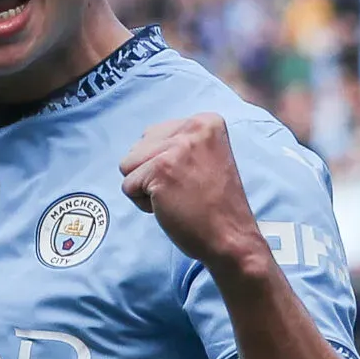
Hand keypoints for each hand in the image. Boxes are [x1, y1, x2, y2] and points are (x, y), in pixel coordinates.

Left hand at [119, 113, 267, 275]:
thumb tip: (141, 143)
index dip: (165, 163)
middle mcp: (192, 127)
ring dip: (146, 188)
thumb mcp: (204, 157)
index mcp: (206, 121)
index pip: (155, 134)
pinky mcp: (160, 170)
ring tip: (177, 197)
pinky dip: (143, 204)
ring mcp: (176, 148)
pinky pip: (128, 186)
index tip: (193, 178)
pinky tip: (171, 207)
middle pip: (138, 147)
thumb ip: (178, 143)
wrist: (231, 237)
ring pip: (128, 164)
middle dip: (152, 173)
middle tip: (185, 190)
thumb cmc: (214, 205)